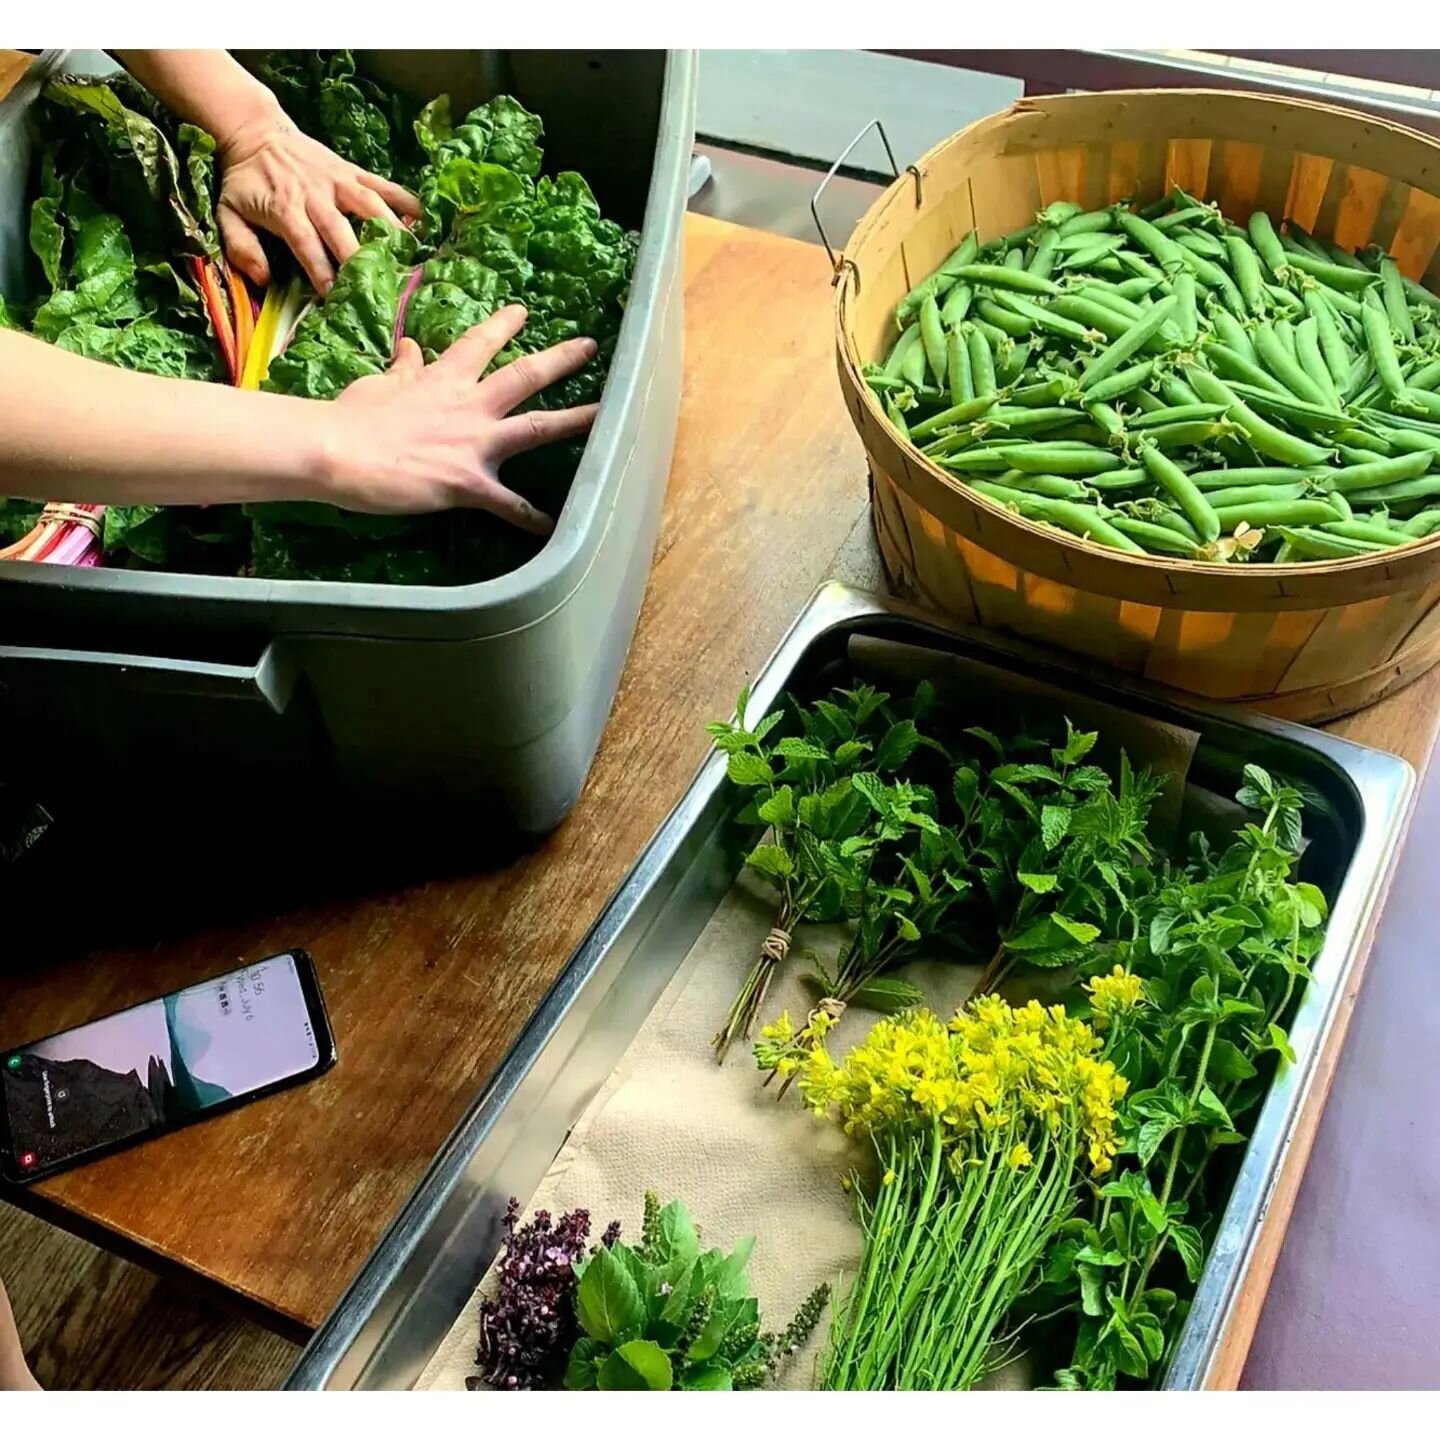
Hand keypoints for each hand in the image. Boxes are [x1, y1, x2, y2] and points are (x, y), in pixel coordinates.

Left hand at [217, 112, 419, 293]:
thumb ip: (242, 248)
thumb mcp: (227, 213)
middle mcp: (315, 195)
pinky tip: (424, 221)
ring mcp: (338, 181)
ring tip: (410, 257)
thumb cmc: (245, 182)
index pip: (307, 244)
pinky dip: (405, 201)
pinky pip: (383, 185)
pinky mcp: (352, 171)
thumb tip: (264, 279)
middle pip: (342, 230)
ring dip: (391, 231)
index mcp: (285, 209)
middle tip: (379, 286)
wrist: (256, 132)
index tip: (335, 297)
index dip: (322, 272)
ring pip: (369, 205)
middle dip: (360, 260)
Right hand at [323, 305, 598, 533]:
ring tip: (607, 416)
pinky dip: (531, 517)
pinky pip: (508, 504)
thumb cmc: (351, 418)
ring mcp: (474, 443)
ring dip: (575, 421)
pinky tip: (554, 527)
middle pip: (524, 374)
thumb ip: (402, 370)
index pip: (479, 343)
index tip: (523, 311)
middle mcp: (469, 404)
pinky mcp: (468, 482)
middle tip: (589, 346)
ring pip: (537, 427)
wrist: (336, 450)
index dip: (503, 325)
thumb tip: (410, 348)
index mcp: (443, 379)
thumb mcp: (377, 384)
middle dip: (560, 359)